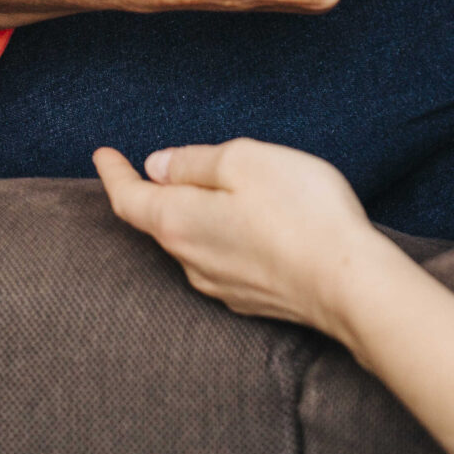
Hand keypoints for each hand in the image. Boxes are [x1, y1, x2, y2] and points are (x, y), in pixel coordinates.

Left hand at [96, 139, 397, 336]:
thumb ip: (194, 162)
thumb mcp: (244, 161)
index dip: (113, 173)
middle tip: (171, 163)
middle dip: (162, 191)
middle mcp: (190, 261)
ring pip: (195, 242)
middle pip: (161, 221)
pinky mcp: (252, 299)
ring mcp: (221, 286)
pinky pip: (226, 260)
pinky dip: (227, 237)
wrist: (350, 285)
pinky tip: (256, 226)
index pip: (128, 199)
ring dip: (200, 214)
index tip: (103, 153)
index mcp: (179, 222)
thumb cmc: (299, 212)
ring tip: (226, 190)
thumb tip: (158, 167)